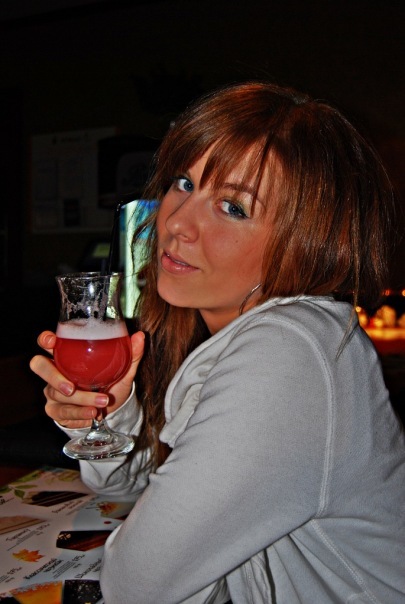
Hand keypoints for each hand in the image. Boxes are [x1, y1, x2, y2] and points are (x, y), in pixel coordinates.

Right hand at [30, 330, 144, 428]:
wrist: (111, 408)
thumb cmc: (110, 381)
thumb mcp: (122, 369)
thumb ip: (131, 354)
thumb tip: (140, 336)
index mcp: (66, 354)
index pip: (47, 342)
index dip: (45, 340)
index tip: (52, 341)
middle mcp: (55, 370)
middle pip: (39, 366)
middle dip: (54, 377)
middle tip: (72, 387)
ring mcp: (52, 390)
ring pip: (56, 394)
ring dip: (80, 400)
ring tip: (100, 403)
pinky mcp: (55, 409)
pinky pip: (62, 413)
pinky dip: (79, 414)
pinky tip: (92, 414)